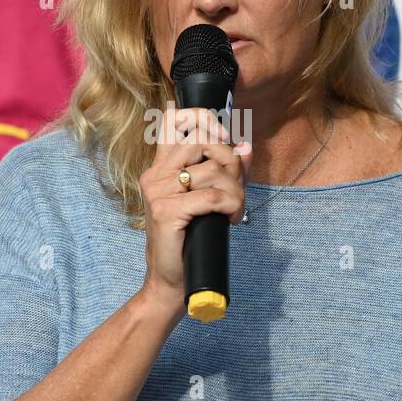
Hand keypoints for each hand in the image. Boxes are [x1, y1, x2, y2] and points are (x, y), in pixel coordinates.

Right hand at [137, 105, 252, 316]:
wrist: (170, 282)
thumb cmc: (189, 241)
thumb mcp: (208, 200)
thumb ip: (225, 171)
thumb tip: (246, 145)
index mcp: (160, 168)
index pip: (174, 121)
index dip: (203, 119)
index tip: (224, 137)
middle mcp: (155, 175)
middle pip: (202, 141)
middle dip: (230, 161)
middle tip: (235, 187)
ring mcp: (157, 192)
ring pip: (212, 170)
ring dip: (235, 191)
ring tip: (234, 210)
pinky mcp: (166, 211)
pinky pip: (212, 196)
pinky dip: (231, 206)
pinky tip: (231, 219)